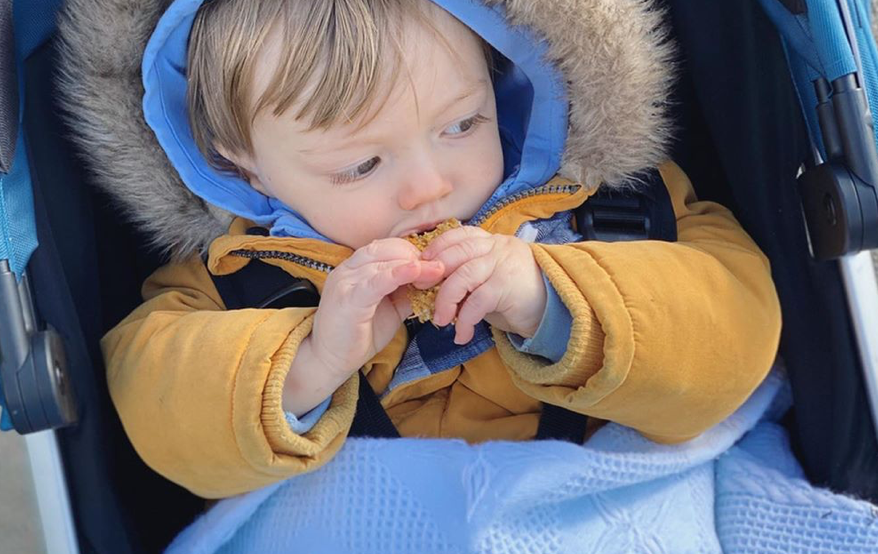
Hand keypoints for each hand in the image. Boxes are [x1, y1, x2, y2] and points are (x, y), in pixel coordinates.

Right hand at [309, 238, 443, 379]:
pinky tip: (416, 271)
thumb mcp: (390, 308)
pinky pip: (376, 280)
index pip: (388, 246)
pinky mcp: (348, 298)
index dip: (414, 252)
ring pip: (384, 260)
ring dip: (414, 264)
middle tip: (441, 268)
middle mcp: (348, 269)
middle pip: (387, 247)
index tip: (436, 263)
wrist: (329, 361)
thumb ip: (407, 291)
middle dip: (417, 255)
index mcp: (356, 267)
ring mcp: (345, 281)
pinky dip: (398, 273)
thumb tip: (433, 281)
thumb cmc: (358, 335)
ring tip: (437, 271)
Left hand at [420, 226, 546, 344]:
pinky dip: (465, 320)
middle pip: (456, 253)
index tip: (422, 264)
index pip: (458, 234)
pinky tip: (462, 334)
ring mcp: (503, 265)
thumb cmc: (517, 294)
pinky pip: (477, 302)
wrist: (555, 308)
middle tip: (422, 293)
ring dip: (446, 301)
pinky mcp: (508, 286)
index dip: (437, 247)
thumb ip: (468, 274)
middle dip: (434, 274)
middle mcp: (496, 248)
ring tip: (440, 320)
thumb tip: (433, 286)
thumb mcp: (491, 277)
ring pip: (463, 276)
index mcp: (491, 241)